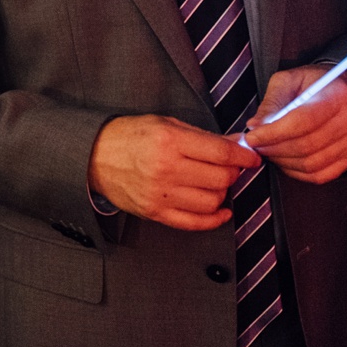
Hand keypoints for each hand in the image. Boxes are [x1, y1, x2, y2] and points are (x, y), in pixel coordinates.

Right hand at [88, 115, 260, 230]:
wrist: (94, 156)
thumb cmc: (129, 136)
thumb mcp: (164, 124)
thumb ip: (202, 136)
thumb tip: (237, 144)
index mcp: (168, 141)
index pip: (221, 153)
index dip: (243, 156)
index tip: (252, 158)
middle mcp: (166, 169)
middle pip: (221, 178)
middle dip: (231, 172)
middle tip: (228, 167)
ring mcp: (160, 194)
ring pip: (212, 201)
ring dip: (222, 193)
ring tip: (214, 183)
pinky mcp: (155, 212)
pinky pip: (195, 222)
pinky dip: (214, 219)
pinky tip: (220, 210)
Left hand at [243, 66, 346, 182]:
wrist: (345, 92)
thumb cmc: (315, 84)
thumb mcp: (289, 80)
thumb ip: (271, 102)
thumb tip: (256, 125)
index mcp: (336, 96)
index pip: (303, 121)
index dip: (274, 133)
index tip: (252, 137)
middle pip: (306, 145)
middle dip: (273, 148)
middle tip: (256, 144)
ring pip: (310, 164)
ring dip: (282, 160)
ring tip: (269, 149)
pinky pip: (319, 174)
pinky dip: (296, 171)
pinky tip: (285, 159)